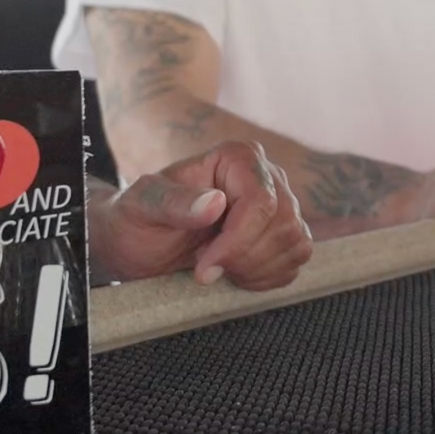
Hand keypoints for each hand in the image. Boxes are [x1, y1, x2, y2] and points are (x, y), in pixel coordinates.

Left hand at [88, 140, 313, 290]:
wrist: (140, 243)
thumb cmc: (138, 219)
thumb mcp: (141, 207)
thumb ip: (173, 202)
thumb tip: (215, 203)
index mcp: (237, 157)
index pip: (261, 201)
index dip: (237, 241)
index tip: (204, 267)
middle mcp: (266, 175)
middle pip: (283, 224)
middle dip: (244, 257)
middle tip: (203, 267)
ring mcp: (280, 204)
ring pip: (295, 242)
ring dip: (256, 268)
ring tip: (217, 267)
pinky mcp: (285, 233)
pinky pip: (296, 259)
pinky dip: (267, 275)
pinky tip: (235, 272)